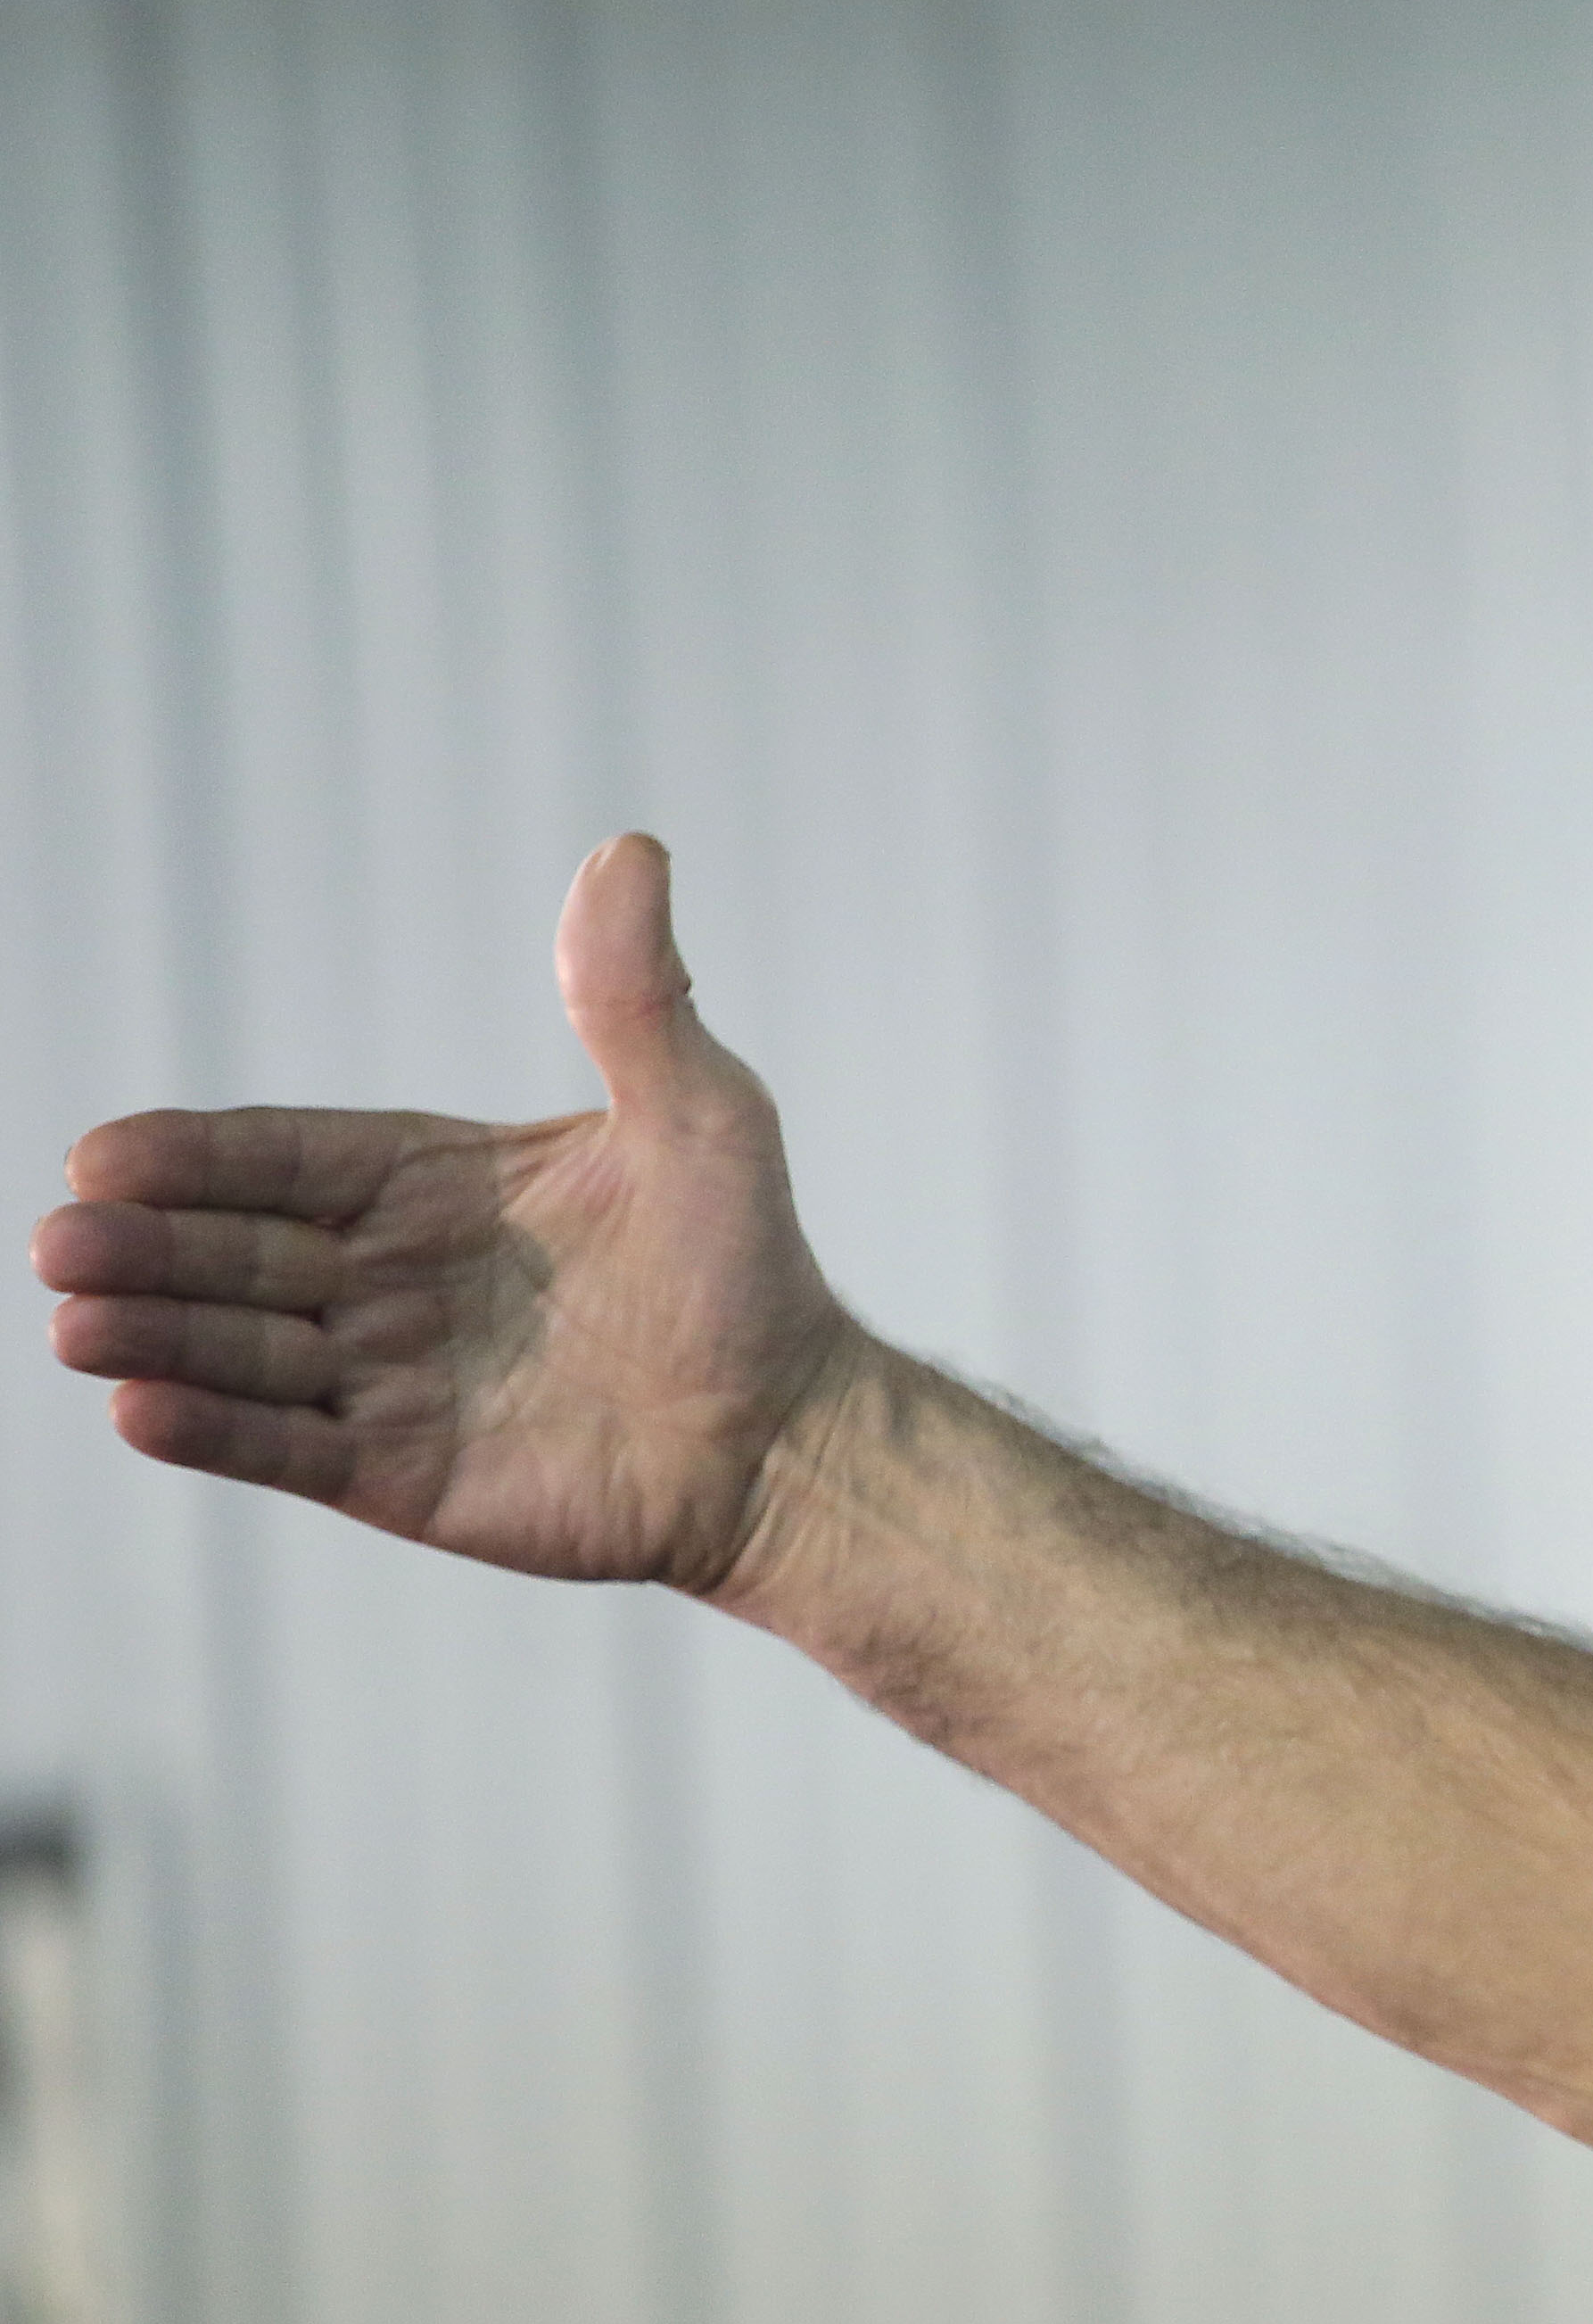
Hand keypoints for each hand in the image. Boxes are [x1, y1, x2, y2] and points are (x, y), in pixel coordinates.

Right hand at [33, 835, 860, 1590]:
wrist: (790, 1429)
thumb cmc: (748, 1264)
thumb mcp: (700, 1114)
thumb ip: (637, 998)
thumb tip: (630, 851)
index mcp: (429, 1184)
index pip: (286, 1159)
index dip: (197, 1157)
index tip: (101, 1152)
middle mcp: (385, 1276)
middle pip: (238, 1253)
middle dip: (149, 1246)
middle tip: (65, 1239)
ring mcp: (384, 1377)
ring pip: (240, 1350)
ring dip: (154, 1335)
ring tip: (76, 1321)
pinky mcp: (397, 1473)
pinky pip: (286, 1446)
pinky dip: (213, 1429)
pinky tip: (139, 1408)